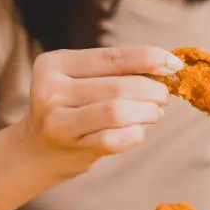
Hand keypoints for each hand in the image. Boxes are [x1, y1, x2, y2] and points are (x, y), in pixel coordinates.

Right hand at [16, 45, 183, 178]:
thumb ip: (115, 71)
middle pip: (118, 86)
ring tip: (155, 113)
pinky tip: (139, 131)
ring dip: (147, 111)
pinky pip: (114, 140)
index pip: (112, 57)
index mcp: (55, 63)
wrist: (35, 152)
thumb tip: (166, 64)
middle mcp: (51, 90)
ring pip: (117, 112)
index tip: (174, 64)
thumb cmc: (70, 109)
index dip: (148, 58)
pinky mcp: (70, 148)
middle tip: (163, 95)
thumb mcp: (80, 81)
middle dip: (152, 90)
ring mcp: (57, 121)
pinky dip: (135, 134)